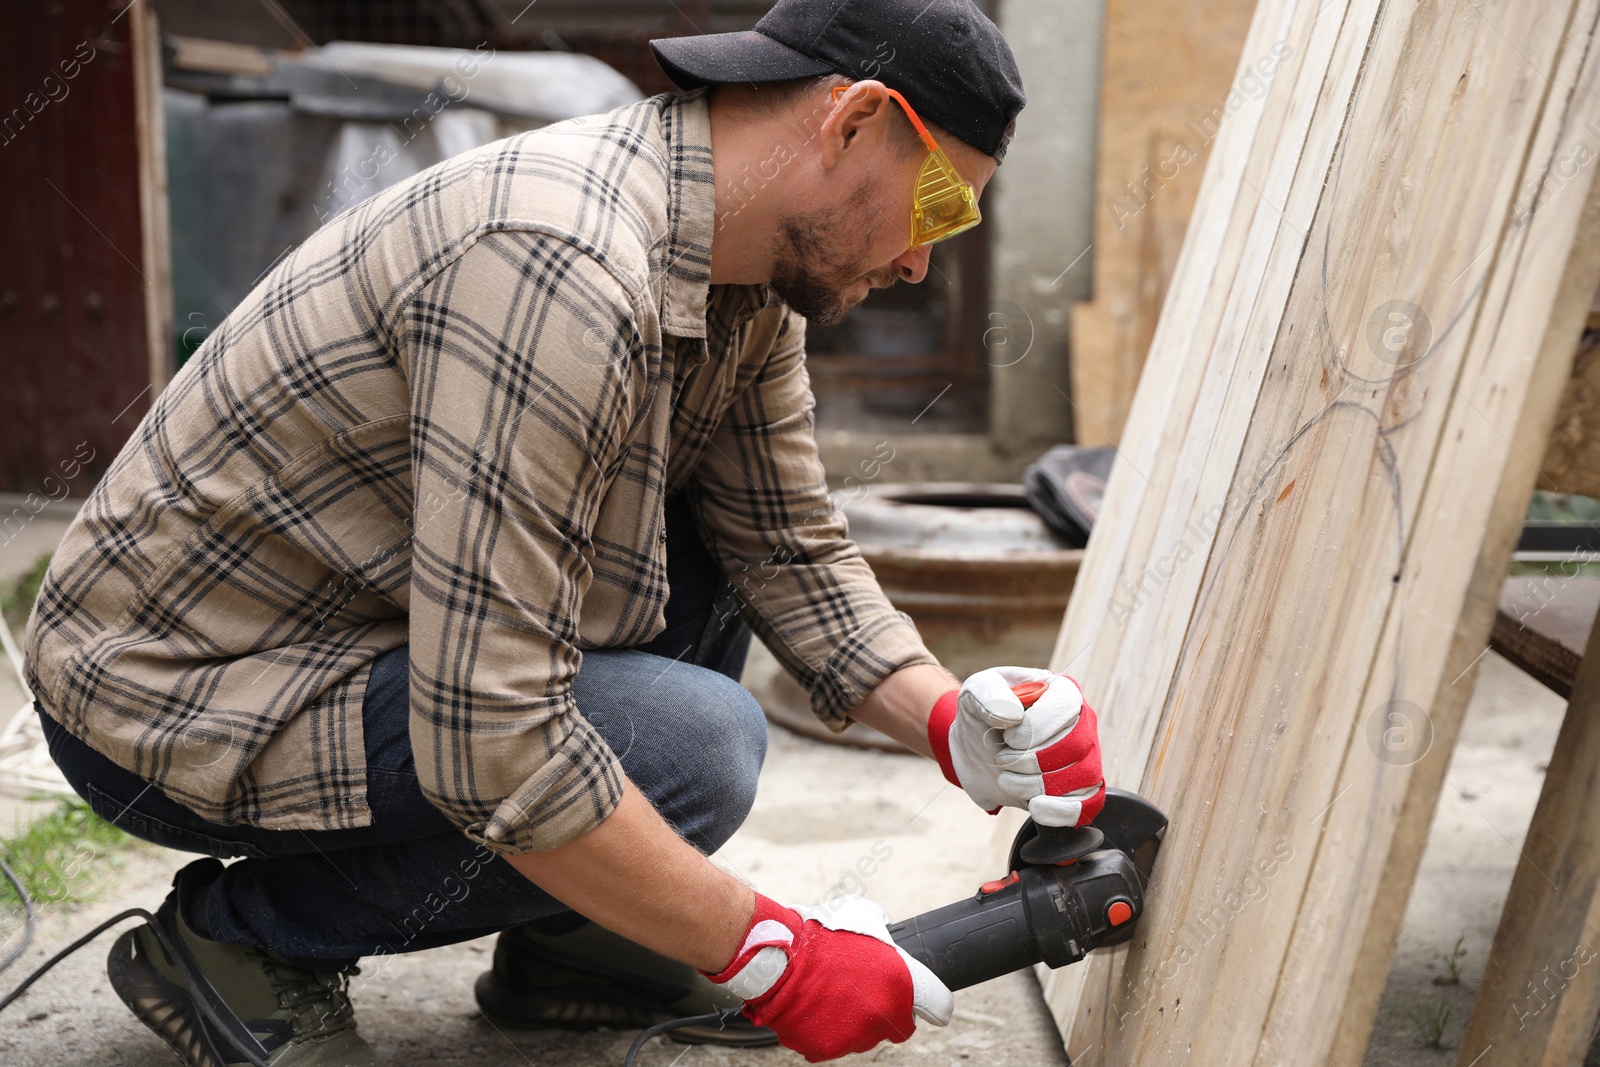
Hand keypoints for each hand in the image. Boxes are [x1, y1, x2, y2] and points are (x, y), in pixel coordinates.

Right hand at [703, 893, 952, 1061]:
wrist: (780, 956)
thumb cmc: (822, 934)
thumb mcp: (865, 918)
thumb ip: (886, 936)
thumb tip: (888, 938)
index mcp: (903, 984)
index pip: (939, 1007)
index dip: (932, 1003)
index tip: (926, 1004)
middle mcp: (885, 1015)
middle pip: (897, 1024)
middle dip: (883, 1009)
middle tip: (859, 988)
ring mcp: (856, 1036)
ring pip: (864, 1035)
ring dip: (854, 1020)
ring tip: (831, 992)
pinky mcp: (827, 1049)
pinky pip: (833, 1042)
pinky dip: (825, 1028)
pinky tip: (815, 1006)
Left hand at [927, 666, 1104, 826]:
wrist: (975, 751)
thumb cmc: (980, 714)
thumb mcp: (973, 693)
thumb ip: (987, 694)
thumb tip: (1013, 716)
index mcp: (1061, 691)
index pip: (1068, 706)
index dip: (1036, 727)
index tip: (1007, 737)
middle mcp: (1082, 722)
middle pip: (1075, 746)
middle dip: (1031, 760)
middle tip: (1001, 759)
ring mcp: (1084, 756)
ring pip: (1083, 777)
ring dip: (1037, 786)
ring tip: (1007, 780)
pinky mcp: (1078, 788)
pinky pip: (1088, 804)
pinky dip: (1060, 811)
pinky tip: (1034, 807)